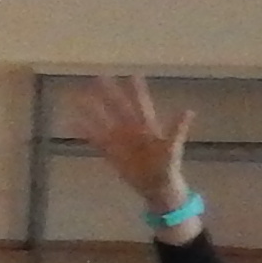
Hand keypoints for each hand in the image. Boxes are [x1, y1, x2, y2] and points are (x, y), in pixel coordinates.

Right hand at [76, 74, 194, 214]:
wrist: (157, 187)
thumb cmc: (168, 167)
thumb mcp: (173, 148)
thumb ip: (177, 129)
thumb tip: (188, 111)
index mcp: (147, 126)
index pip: (140, 104)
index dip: (136, 91)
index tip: (131, 75)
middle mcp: (131, 129)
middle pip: (118, 107)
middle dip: (108, 93)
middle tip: (98, 78)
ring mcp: (119, 140)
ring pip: (103, 120)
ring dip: (91, 109)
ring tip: (78, 96)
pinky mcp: (110, 152)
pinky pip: (95, 139)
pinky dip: (84, 131)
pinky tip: (72, 122)